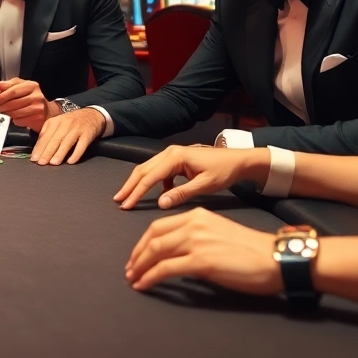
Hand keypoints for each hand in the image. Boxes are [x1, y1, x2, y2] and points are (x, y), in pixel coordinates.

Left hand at [0, 78, 52, 130]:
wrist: (48, 112)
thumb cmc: (32, 98)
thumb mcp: (23, 87)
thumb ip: (10, 85)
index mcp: (32, 86)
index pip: (13, 90)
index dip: (3, 96)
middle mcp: (36, 96)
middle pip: (13, 102)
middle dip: (3, 106)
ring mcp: (38, 108)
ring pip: (15, 112)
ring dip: (7, 113)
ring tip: (5, 112)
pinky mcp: (37, 118)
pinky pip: (19, 120)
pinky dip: (15, 120)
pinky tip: (16, 117)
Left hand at [31, 108, 105, 165]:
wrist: (91, 115)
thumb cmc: (71, 122)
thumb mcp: (57, 123)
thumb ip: (47, 133)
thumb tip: (37, 148)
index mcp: (55, 122)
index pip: (45, 137)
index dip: (39, 148)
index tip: (34, 158)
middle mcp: (65, 124)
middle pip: (54, 140)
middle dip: (47, 152)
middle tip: (41, 163)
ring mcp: (77, 129)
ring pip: (67, 142)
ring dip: (59, 153)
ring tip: (53, 163)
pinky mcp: (87, 134)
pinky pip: (81, 145)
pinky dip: (76, 154)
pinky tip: (70, 161)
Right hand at [113, 145, 269, 209]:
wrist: (238, 160)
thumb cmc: (224, 171)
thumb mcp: (205, 185)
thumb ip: (182, 193)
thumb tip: (160, 203)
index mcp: (176, 157)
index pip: (150, 176)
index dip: (136, 192)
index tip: (125, 205)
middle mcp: (170, 152)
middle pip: (143, 169)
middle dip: (129, 186)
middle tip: (118, 201)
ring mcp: (172, 155)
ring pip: (148, 169)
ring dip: (137, 183)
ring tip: (127, 198)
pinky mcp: (176, 160)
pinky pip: (158, 171)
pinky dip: (152, 182)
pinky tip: (155, 195)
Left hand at [124, 208, 280, 294]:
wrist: (275, 258)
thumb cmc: (252, 251)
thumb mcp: (218, 234)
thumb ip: (197, 238)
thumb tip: (178, 255)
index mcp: (197, 216)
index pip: (159, 226)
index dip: (143, 242)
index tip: (137, 256)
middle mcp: (193, 224)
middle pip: (153, 237)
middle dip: (137, 254)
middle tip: (130, 269)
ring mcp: (196, 242)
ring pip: (156, 252)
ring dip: (140, 267)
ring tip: (133, 279)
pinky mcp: (201, 261)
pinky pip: (166, 269)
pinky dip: (150, 278)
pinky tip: (144, 285)